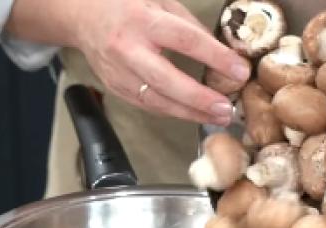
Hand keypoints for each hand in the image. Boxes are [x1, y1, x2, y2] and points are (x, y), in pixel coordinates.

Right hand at [6, 0, 249, 125]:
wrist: (85, 19)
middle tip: (226, 109)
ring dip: (190, 113)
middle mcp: (128, 49)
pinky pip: (148, 105)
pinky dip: (173, 112)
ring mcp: (119, 73)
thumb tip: (223, 52)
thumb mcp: (161, 3)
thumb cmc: (127, 7)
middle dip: (199, 99)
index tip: (240, 71)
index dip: (214, 57)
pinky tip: (193, 114)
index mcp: (143, 20)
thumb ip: (189, 27)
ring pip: (157, 101)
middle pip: (167, 81)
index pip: (185, 40)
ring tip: (217, 117)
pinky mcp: (116, 88)